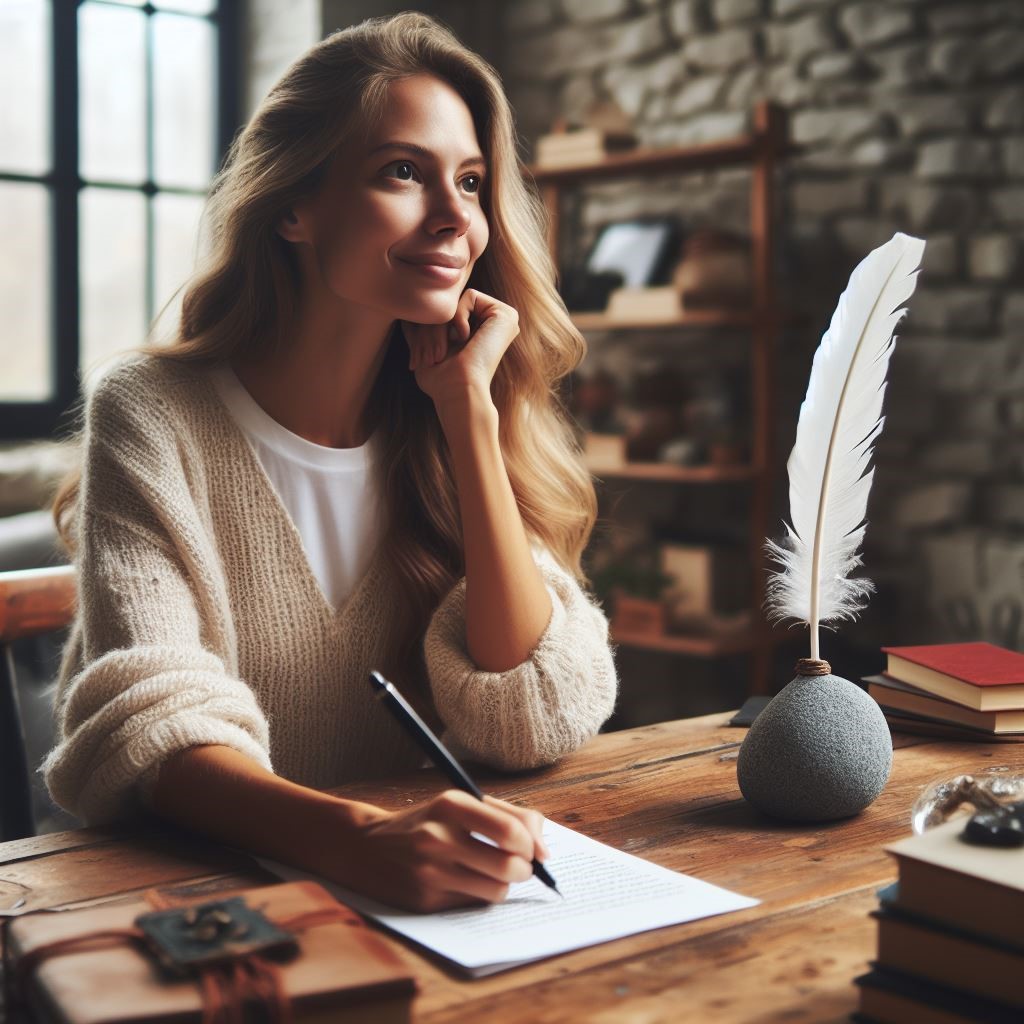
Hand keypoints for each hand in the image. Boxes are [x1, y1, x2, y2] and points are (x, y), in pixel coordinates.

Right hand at [325, 790, 549, 912]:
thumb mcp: (462, 805)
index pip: (509, 830)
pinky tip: (465, 882)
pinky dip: (480, 895)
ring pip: (496, 890)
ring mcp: (430, 871)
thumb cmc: (429, 822)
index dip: (530, 844)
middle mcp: (438, 837)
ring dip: (504, 885)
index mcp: (451, 805)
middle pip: (508, 866)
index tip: (531, 849)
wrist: (366, 846)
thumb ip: (510, 817)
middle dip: (524, 870)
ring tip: (491, 873)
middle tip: (518, 866)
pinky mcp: (425, 900)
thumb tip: (545, 854)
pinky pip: (474, 904)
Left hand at [400, 288, 519, 409]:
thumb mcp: (426, 349)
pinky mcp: (506, 314)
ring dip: (441, 326)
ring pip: (457, 301)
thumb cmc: (441, 381)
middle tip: (431, 357)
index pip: (444, 312)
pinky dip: (459, 316)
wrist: (458, 391)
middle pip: (449, 305)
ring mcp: (503, 319)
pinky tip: (464, 339)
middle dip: (431, 328)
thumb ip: (421, 331)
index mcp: (481, 331)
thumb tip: (407, 316)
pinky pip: (470, 296)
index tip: (424, 358)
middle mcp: (494, 324)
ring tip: (442, 352)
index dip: (427, 330)